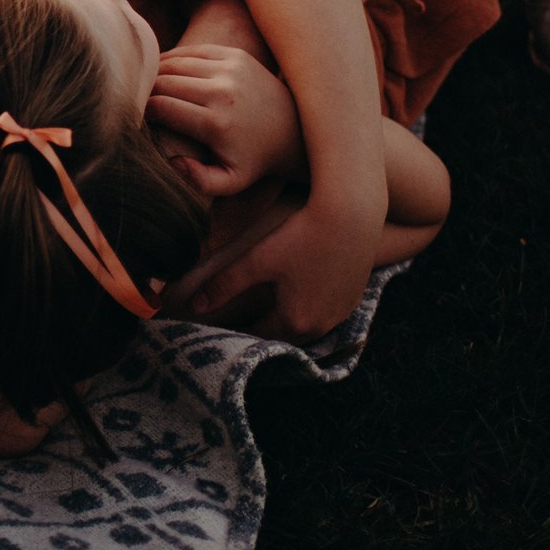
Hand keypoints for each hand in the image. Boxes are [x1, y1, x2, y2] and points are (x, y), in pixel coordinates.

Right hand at [147, 44, 301, 196]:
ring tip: (145, 86)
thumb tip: (173, 161)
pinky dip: (172, 59)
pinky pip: (191, 51)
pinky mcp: (235, 55)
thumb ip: (199, 181)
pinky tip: (163, 71)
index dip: (141, 111)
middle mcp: (223, 91)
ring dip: (155, 73)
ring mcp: (230, 68)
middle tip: (134, 101)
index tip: (135, 119)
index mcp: (217, 123)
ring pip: (174, 63)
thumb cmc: (252, 159)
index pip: (161, 107)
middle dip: (144, 91)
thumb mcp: (230, 182)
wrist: (292, 130)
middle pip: (164, 82)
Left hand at [165, 188, 379, 342]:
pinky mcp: (354, 298)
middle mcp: (322, 327)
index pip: (257, 335)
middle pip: (283, 333)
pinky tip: (299, 291)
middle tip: (239, 314)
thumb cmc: (300, 236)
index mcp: (294, 322)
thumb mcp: (257, 260)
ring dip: (288, 318)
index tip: (220, 323)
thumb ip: (224, 285)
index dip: (236, 328)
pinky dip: (310, 306)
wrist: (350, 214)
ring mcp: (342, 314)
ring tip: (267, 305)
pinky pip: (326, 312)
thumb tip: (195, 306)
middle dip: (262, 325)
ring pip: (307, 324)